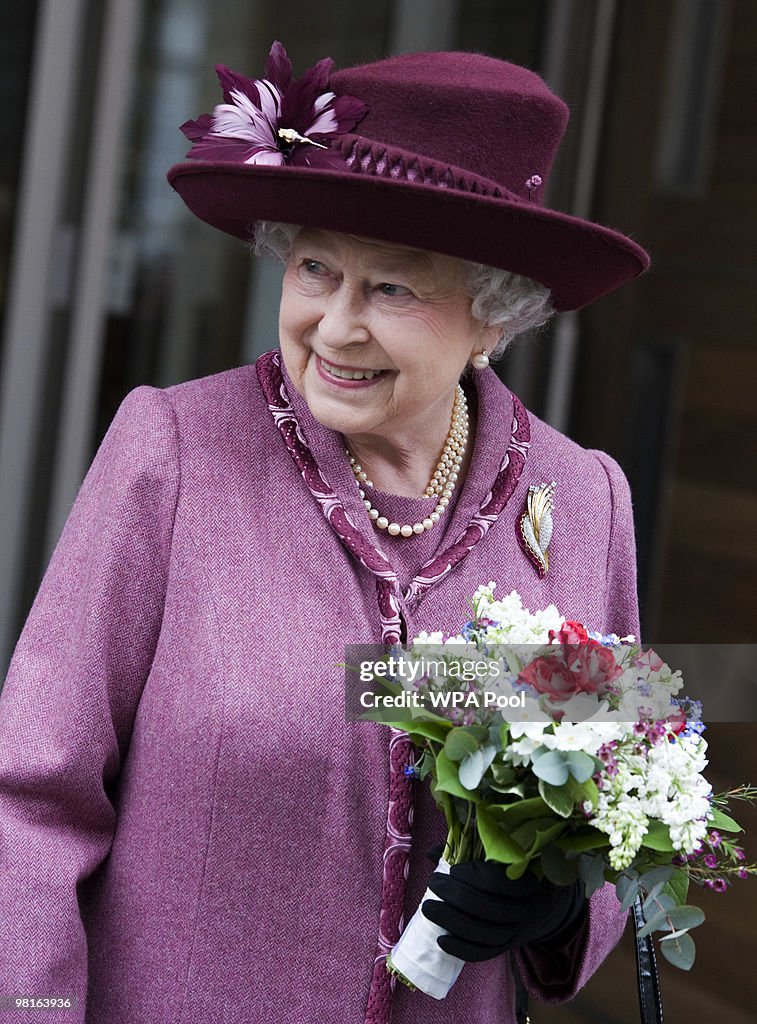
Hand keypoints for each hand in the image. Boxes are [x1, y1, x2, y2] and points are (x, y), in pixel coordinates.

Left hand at [421, 858, 585, 961]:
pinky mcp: (507, 947)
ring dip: (453, 922)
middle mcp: (529, 909)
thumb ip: (468, 851)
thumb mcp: (500, 857)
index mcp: (529, 880)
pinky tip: (441, 940)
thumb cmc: (512, 872)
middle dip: (457, 897)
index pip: (501, 882)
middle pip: (491, 909)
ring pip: (486, 933)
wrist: (542, 904)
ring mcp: (519, 931)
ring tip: (428, 909)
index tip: (453, 869)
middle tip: (433, 883)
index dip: (475, 876)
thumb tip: (430, 852)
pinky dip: (461, 949)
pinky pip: (485, 953)